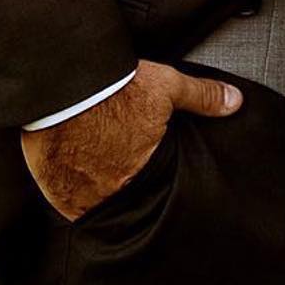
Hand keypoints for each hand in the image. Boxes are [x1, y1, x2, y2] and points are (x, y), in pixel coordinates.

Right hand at [20, 60, 241, 220]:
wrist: (67, 83)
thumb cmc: (117, 86)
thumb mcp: (167, 86)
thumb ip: (203, 97)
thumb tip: (235, 102)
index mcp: (141, 172)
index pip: (150, 189)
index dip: (146, 176)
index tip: (140, 167)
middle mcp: (109, 191)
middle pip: (118, 197)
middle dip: (119, 185)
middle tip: (116, 165)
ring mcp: (76, 193)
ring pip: (88, 201)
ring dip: (91, 190)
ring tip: (92, 168)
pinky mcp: (49, 186)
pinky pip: (60, 197)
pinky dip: (65, 187)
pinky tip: (68, 170)